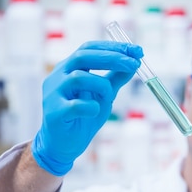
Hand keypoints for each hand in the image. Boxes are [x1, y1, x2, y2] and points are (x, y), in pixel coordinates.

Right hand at [32, 41, 142, 175]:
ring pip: (78, 77)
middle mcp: (59, 76)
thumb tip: (134, 63)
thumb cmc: (84, 115)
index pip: (89, 48)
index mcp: (70, 68)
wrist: (64, 144)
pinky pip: (75, 105)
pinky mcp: (54, 113)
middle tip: (134, 64)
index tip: (137, 51)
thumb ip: (115, 79)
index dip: (113, 47)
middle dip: (112, 58)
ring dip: (102, 85)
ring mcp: (54, 93)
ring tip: (108, 97)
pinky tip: (95, 111)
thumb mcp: (104, 94)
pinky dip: (90, 107)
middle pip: (83, 56)